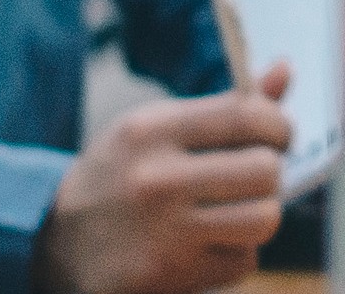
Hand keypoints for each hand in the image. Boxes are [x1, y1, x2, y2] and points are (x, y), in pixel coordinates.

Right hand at [35, 68, 291, 293]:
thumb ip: (224, 107)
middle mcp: (157, 178)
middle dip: (270, 175)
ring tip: (233, 210)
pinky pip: (244, 259)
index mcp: (152, 130)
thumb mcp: (156, 128)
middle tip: (253, 177)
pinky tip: (206, 242)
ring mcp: (165, 231)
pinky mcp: (172, 273)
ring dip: (258, 216)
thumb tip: (285, 71)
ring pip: (264, 219)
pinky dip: (235, 253)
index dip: (278, 126)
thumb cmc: (121, 176)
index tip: (276, 137)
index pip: (247, 116)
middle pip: (265, 171)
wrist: (59, 242)